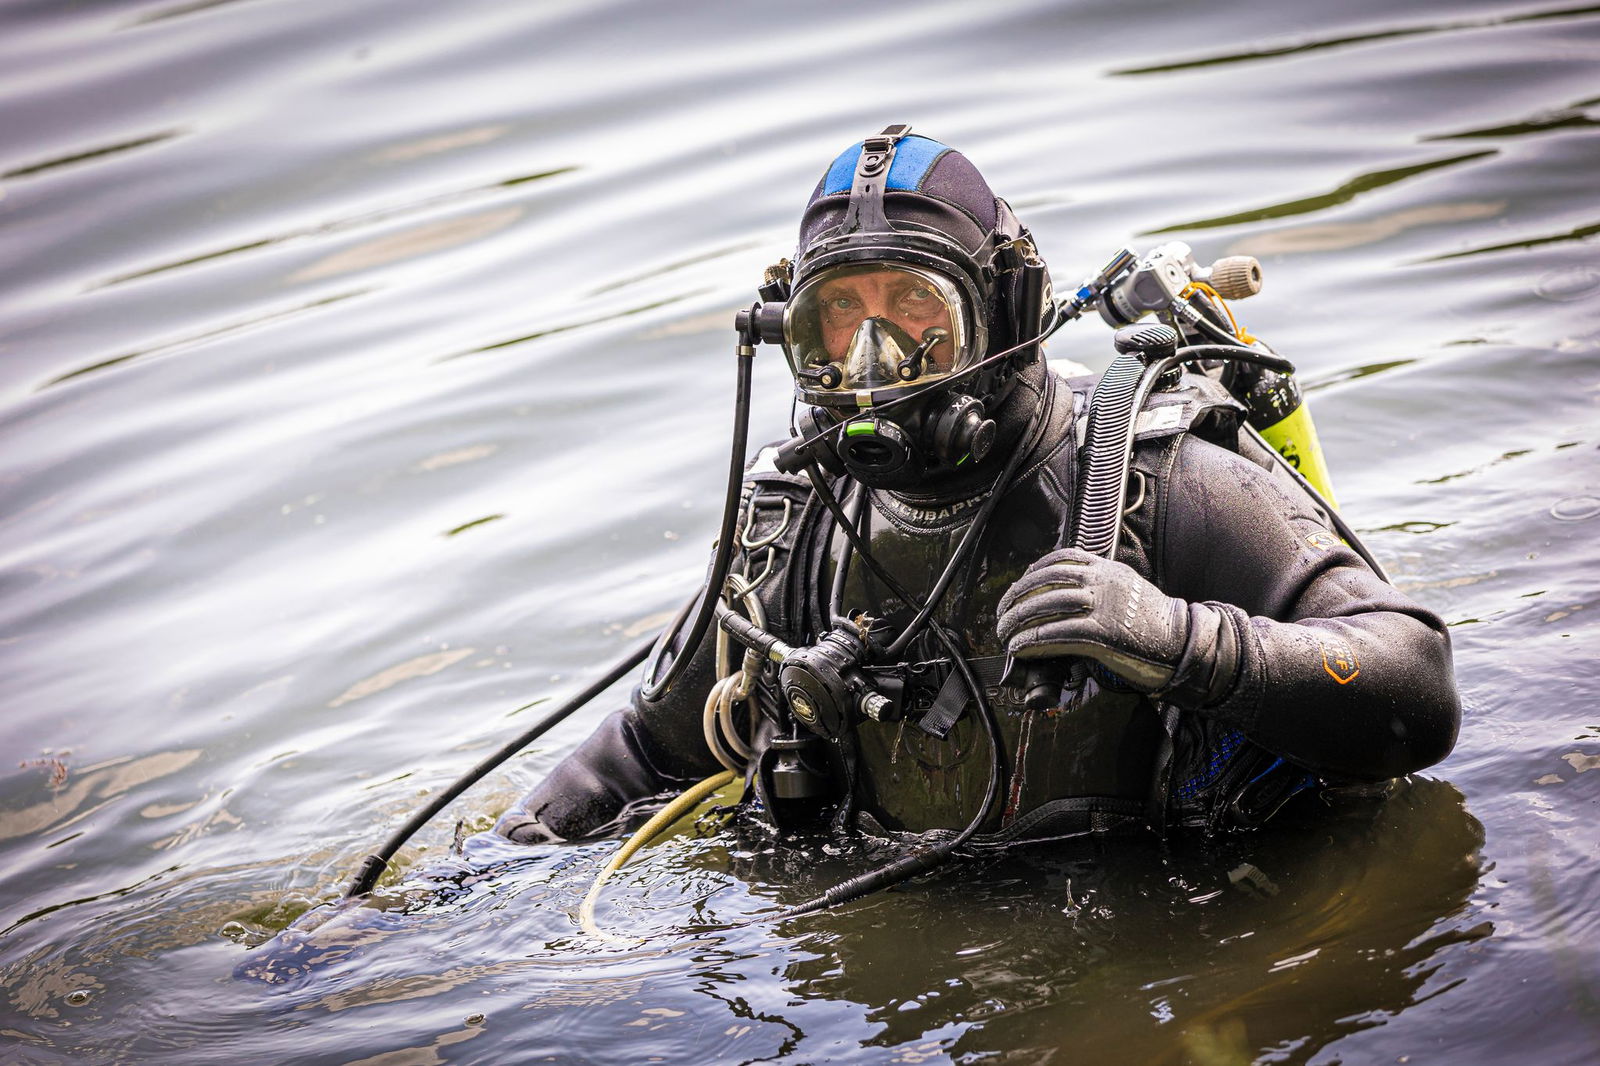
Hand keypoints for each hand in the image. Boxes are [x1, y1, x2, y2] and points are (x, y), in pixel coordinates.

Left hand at [996, 548, 1190, 693]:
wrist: (1185, 642)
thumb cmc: (1158, 622)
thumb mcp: (1131, 590)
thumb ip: (1103, 587)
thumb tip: (1070, 598)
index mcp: (1108, 569)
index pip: (1062, 558)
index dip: (1034, 571)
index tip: (1020, 583)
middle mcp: (1102, 582)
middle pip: (1046, 582)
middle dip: (1016, 598)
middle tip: (1001, 613)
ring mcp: (1102, 606)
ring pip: (1046, 607)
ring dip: (1018, 621)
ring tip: (1004, 633)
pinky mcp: (1102, 633)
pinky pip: (1058, 633)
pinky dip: (1033, 640)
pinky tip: (1020, 646)